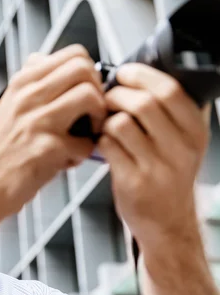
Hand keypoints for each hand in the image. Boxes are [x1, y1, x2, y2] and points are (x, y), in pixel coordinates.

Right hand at [0, 44, 105, 216]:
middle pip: (84, 69)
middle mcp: (26, 97)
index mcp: (22, 83)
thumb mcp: (11, 106)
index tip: (87, 93)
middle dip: (99, 91)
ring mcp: (35, 121)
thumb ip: (31, 82)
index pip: (74, 54)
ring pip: (89, 96)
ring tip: (88, 134)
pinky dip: (84, 154)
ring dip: (100, 118)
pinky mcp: (46, 148)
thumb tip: (47, 59)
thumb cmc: (5, 149)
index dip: (91, 73)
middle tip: (93, 114)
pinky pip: (87, 143)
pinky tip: (69, 160)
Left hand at [97, 63, 209, 246]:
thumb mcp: (183, 140)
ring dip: (105, 119)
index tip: (124, 73)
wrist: (167, 222)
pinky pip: (108, 146)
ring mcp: (158, 167)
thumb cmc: (168, 174)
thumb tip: (140, 72)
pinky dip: (100, 140)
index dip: (140, 75)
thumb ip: (170, 110)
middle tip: (107, 99)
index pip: (170, 89)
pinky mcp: (134, 182)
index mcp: (195, 130)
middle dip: (116, 94)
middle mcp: (182, 148)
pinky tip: (104, 144)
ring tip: (105, 125)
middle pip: (142, 103)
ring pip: (121, 123)